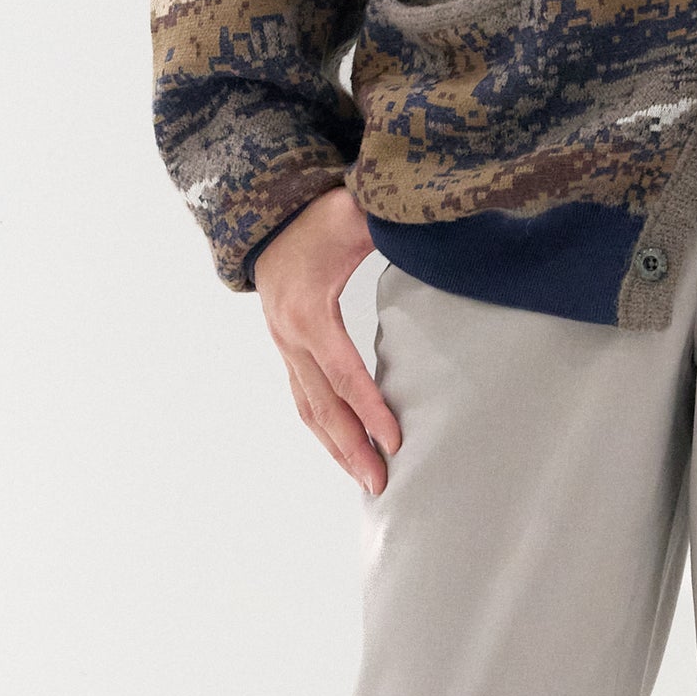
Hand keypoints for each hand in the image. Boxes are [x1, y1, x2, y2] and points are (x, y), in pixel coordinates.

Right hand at [254, 188, 402, 494]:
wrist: (269, 219)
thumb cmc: (318, 216)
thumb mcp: (353, 212)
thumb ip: (387, 221)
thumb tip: (427, 221)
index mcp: (308, 311)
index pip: (343, 372)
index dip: (369, 409)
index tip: (395, 441)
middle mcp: (290, 337)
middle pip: (322, 405)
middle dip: (351, 447)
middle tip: (382, 483)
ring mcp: (284, 347)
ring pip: (308, 409)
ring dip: (336, 448)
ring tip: (367, 480)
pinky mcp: (288, 351)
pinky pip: (304, 399)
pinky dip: (325, 430)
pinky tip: (347, 452)